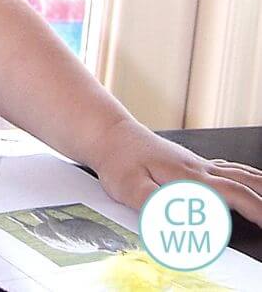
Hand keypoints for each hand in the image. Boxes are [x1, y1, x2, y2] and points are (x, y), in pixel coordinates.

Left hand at [89, 118, 261, 226]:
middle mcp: (198, 168)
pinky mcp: (188, 161)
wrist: (108, 134)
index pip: (234, 194)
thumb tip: (177, 222)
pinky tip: (247, 180)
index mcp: (189, 178)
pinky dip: (244, 175)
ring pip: (238, 172)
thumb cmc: (118, 160)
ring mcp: (195, 162)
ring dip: (259, 186)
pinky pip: (226, 167)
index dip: (256, 210)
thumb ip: (155, 206)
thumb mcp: (130, 188)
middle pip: (244, 182)